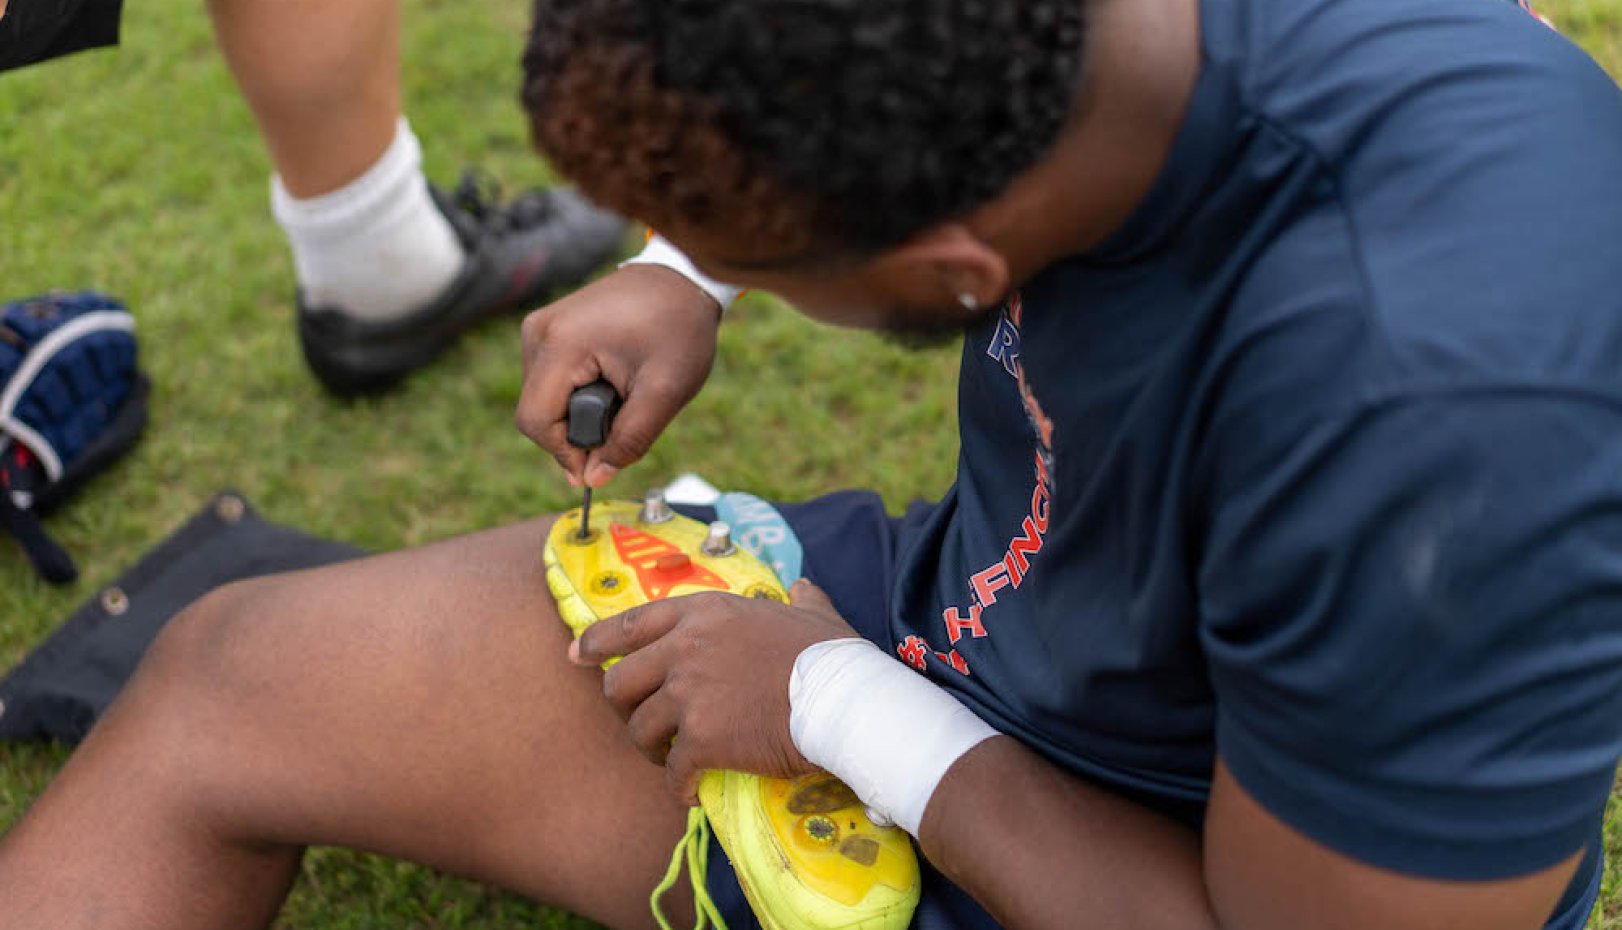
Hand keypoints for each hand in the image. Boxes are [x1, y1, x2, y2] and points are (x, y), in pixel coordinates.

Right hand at [516, 264, 721, 486]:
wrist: (680, 279)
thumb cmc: (679, 327)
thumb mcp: (666, 391)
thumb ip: (631, 440)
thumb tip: (594, 478)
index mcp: (561, 343)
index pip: (535, 421)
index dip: (563, 454)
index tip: (597, 466)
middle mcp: (539, 332)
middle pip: (536, 412)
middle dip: (575, 433)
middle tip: (623, 425)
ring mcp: (539, 327)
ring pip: (540, 399)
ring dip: (576, 415)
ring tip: (622, 398)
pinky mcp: (547, 328)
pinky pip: (547, 381)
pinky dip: (574, 395)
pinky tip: (610, 385)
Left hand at [571, 579, 857, 803]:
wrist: (845, 700)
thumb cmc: (833, 656)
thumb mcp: (813, 614)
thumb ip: (800, 599)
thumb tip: (802, 587)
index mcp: (703, 612)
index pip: (629, 623)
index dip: (596, 642)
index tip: (576, 657)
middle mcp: (685, 648)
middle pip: (619, 683)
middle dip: (625, 708)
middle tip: (644, 725)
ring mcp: (688, 694)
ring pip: (639, 729)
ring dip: (651, 750)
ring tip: (672, 760)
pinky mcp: (700, 739)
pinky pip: (671, 771)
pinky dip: (679, 786)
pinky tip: (693, 793)